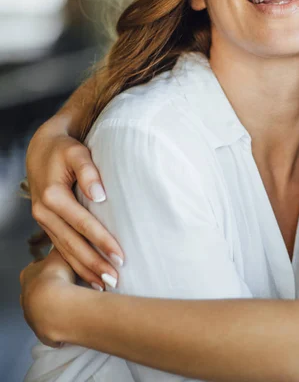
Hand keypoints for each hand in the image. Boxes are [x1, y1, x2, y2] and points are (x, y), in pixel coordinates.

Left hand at [20, 250, 76, 347]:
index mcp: (28, 275)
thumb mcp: (62, 254)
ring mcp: (32, 315)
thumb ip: (64, 247)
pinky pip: (53, 325)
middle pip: (38, 291)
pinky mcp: (42, 331)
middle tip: (70, 288)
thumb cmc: (57, 276)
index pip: (36, 270)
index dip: (50, 269)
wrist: (56, 304)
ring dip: (57, 307)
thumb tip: (67, 240)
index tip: (62, 270)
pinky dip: (62, 322)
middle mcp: (25, 296)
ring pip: (44, 309)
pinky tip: (73, 318)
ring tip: (75, 304)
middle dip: (52, 290)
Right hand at [26, 121, 121, 288]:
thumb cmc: (64, 149)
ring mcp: (44, 222)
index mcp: (53, 196)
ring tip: (105, 286)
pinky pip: (61, 250)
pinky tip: (89, 278)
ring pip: (65, 252)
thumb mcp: (77, 152)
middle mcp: (44, 213)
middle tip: (116, 280)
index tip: (121, 257)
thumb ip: (89, 171)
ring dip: (85, 270)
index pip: (83, 224)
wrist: (42, 149)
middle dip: (94, 264)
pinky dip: (75, 265)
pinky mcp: (48, 226)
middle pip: (73, 244)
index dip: (102, 241)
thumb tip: (100, 195)